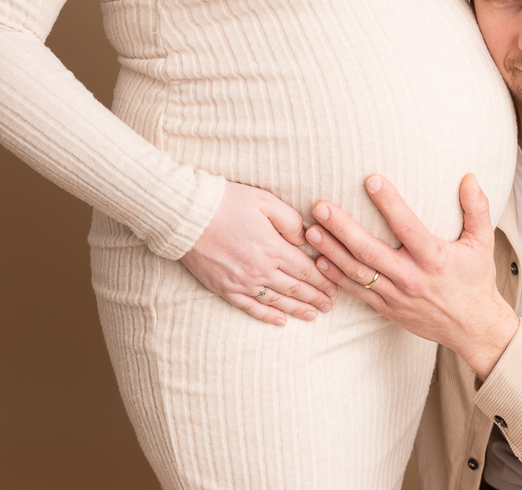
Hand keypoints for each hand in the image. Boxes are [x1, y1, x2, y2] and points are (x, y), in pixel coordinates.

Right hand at [180, 181, 336, 325]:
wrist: (186, 215)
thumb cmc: (227, 202)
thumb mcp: (264, 201)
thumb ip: (289, 220)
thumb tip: (305, 238)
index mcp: (272, 248)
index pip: (305, 269)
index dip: (322, 280)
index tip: (335, 287)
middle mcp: (259, 270)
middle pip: (295, 288)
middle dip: (315, 298)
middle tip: (330, 306)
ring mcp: (241, 282)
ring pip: (277, 301)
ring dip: (297, 309)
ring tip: (313, 315)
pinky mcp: (224, 288)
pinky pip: (251, 307)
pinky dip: (268, 315)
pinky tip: (281, 321)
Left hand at [306, 174, 518, 379]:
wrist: (473, 328)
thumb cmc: (476, 280)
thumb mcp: (483, 243)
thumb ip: (477, 208)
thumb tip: (469, 176)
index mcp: (434, 258)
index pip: (407, 226)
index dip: (389, 202)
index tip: (370, 179)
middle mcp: (412, 278)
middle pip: (370, 251)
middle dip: (342, 228)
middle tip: (320, 207)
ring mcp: (397, 296)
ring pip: (358, 273)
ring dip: (332, 251)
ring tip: (311, 231)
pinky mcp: (387, 309)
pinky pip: (357, 292)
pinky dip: (337, 277)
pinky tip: (320, 261)